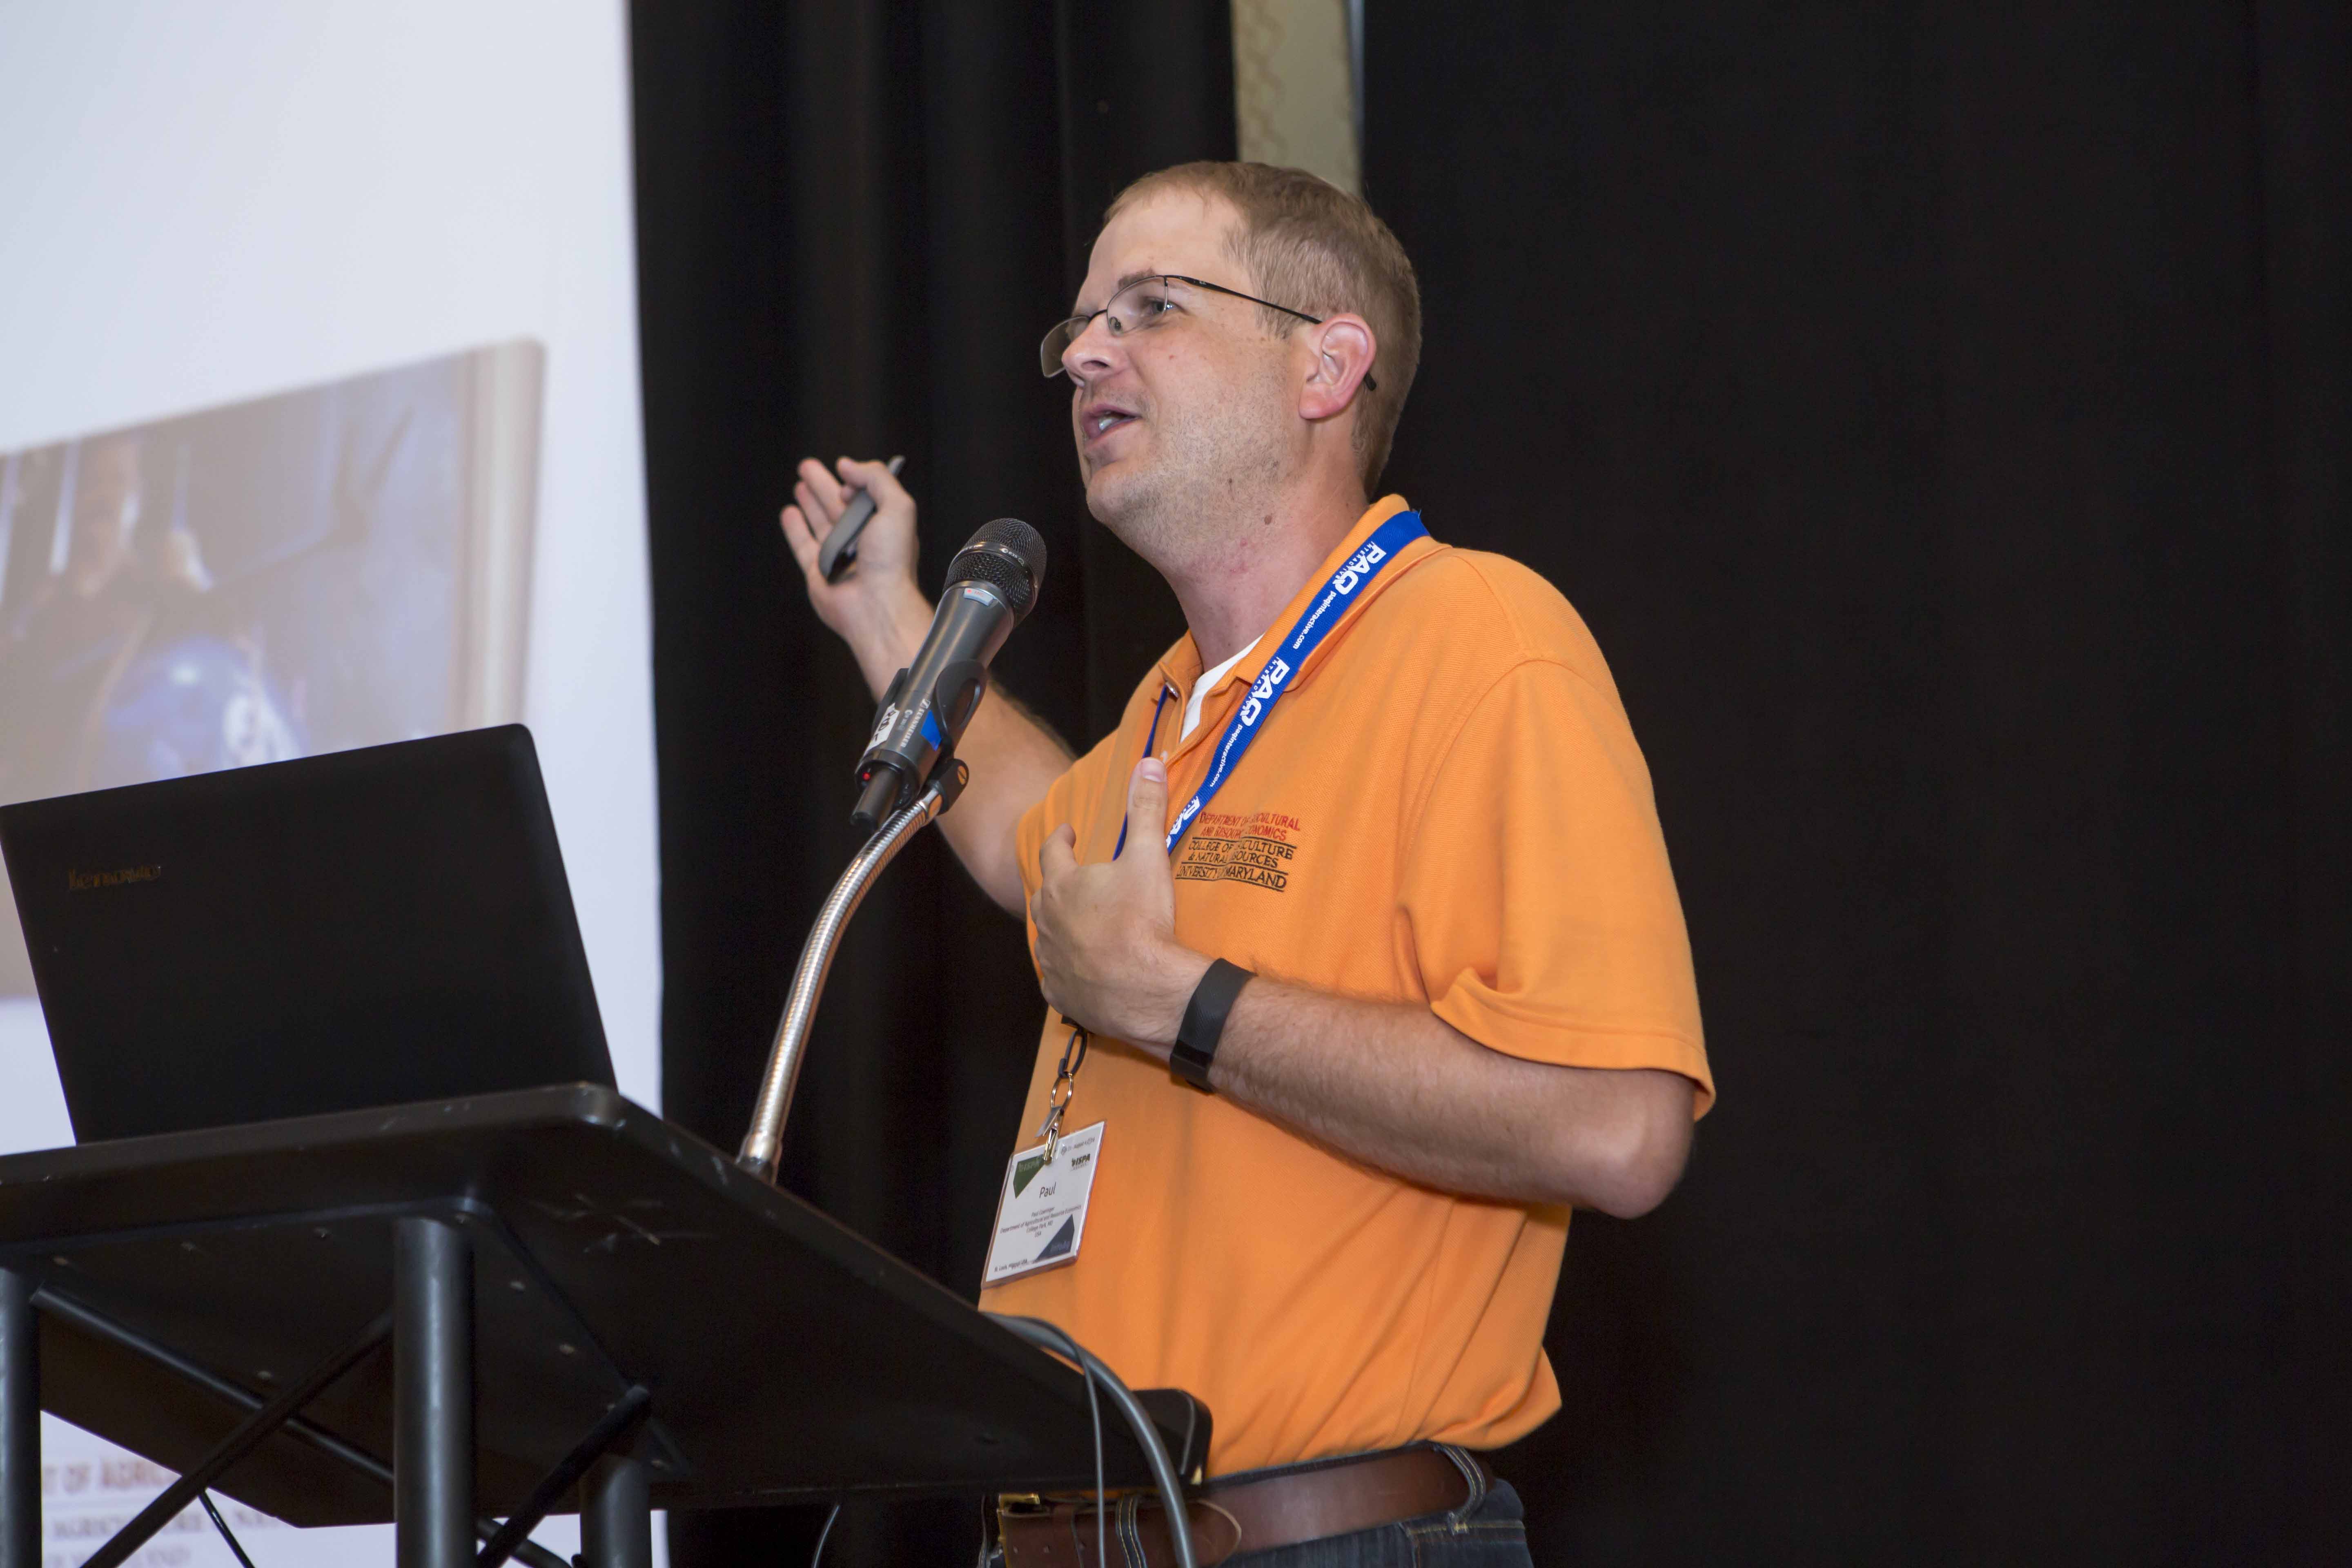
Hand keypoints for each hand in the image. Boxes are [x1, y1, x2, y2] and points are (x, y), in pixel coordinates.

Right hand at [779, 456, 930, 697]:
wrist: (876, 604)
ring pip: (819, 521)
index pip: (866, 495)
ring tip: (800, 484)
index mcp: (884, 525)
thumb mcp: (898, 507)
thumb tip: (850, 466)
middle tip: (808, 467)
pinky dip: (794, 527)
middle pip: (837, 504)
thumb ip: (877, 479)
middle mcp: (861, 540)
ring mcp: (838, 555)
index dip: (856, 481)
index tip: (845, 474)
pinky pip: (802, 543)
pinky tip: (790, 513)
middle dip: (822, 484)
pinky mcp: (817, 570)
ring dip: (809, 501)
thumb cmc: (892, 563)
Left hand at [1030, 758, 1211, 1052]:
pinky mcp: (1060, 995)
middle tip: (1072, 877)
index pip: (1051, 851)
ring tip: (1076, 922)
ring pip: (1047, 937)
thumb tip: (1147, 762)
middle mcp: (1047, 922)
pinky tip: (1077, 970)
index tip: (1068, 831)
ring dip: (1059, 926)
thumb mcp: (1148, 857)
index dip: (1060, 838)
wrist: (1146, 989)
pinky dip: (1065, 969)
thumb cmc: (1143, 920)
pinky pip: (1056, 978)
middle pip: (1044, 894)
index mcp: (1063, 885)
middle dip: (1057, 883)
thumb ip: (1145, 809)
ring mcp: (1051, 961)